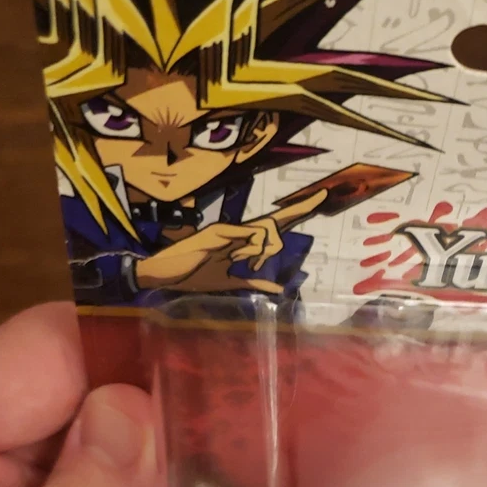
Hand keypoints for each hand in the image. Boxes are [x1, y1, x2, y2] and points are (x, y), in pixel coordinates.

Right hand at [135, 189, 327, 294]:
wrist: (164, 274)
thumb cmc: (194, 276)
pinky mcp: (219, 232)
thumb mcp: (230, 283)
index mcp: (241, 240)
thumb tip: (280, 289)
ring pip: (265, 232)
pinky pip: (249, 236)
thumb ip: (255, 282)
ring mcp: (228, 229)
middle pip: (275, 221)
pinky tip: (236, 258)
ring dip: (261, 254)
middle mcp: (238, 230)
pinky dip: (250, 249)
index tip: (321, 197)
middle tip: (293, 229)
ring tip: (241, 264)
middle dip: (299, 212)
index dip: (298, 211)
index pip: (274, 224)